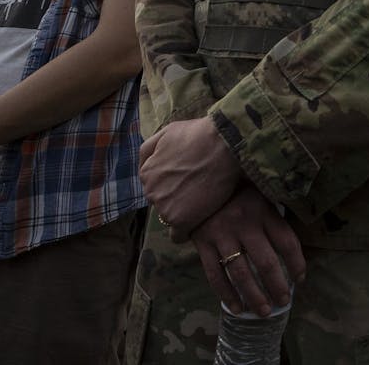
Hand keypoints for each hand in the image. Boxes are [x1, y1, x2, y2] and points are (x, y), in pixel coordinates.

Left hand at [140, 117, 240, 236]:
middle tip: (197, 189)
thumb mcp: (166, 132)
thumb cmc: (198, 135)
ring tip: (203, 201)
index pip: (155, 187)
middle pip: (162, 203)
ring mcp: (164, 208)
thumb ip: (150, 150)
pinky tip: (198, 222)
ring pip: (171, 217)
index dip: (171, 184)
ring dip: (184, 212)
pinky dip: (187, 231)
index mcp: (146, 173)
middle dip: (176, 198)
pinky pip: (178, 236)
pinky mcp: (181, 221)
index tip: (187, 181)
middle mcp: (150, 192)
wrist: (223, 145)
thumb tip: (146, 165)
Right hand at [190, 185, 305, 315]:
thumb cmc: (234, 191)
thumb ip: (272, 216)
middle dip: (278, 287)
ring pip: (242, 274)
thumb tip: (290, 249)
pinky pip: (216, 275)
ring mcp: (222, 235)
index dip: (297, 263)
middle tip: (283, 302)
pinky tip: (237, 308)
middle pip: (266, 262)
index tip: (300, 279)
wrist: (195, 182)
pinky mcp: (203, 244)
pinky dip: (227, 295)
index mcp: (262, 210)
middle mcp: (244, 223)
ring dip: (255, 297)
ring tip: (264, 312)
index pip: (287, 241)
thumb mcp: (258, 194)